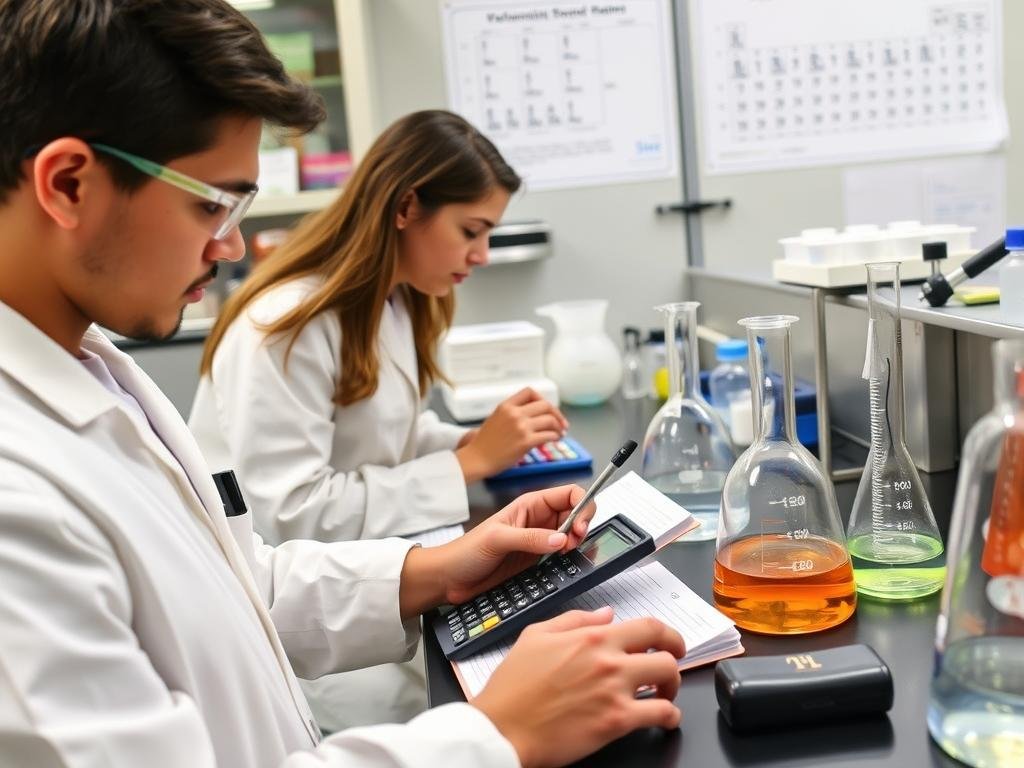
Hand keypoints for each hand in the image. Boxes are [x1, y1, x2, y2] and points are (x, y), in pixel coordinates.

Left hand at [398, 484, 594, 615]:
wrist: (450, 578)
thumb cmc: (466, 551)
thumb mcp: (497, 539)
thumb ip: (530, 538)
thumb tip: (560, 538)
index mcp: (530, 504)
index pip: (568, 494)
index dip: (581, 506)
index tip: (579, 527)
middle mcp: (539, 520)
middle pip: (575, 514)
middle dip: (581, 526)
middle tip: (573, 543)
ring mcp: (540, 541)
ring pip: (572, 535)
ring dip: (577, 543)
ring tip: (566, 554)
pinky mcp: (538, 561)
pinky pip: (563, 555)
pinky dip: (570, 558)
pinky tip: (564, 563)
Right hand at [456, 388, 568, 481]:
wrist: (477, 458)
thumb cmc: (484, 443)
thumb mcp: (496, 419)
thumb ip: (513, 414)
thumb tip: (534, 417)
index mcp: (506, 406)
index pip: (530, 392)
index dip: (542, 399)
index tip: (547, 409)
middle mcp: (515, 413)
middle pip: (545, 405)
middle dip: (557, 414)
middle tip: (561, 423)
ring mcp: (521, 427)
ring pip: (550, 420)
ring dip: (559, 427)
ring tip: (560, 433)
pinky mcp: (526, 441)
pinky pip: (548, 435)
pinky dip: (555, 437)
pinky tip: (555, 439)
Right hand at [473, 607, 685, 767]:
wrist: (503, 728)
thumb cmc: (513, 687)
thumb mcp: (536, 635)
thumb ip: (575, 620)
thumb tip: (606, 614)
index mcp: (592, 637)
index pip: (648, 626)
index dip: (668, 634)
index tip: (669, 643)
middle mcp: (608, 660)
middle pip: (666, 653)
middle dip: (674, 660)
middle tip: (669, 669)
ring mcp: (615, 691)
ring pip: (669, 680)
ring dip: (672, 688)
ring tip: (664, 695)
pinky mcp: (616, 722)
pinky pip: (661, 715)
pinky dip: (670, 717)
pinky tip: (664, 719)